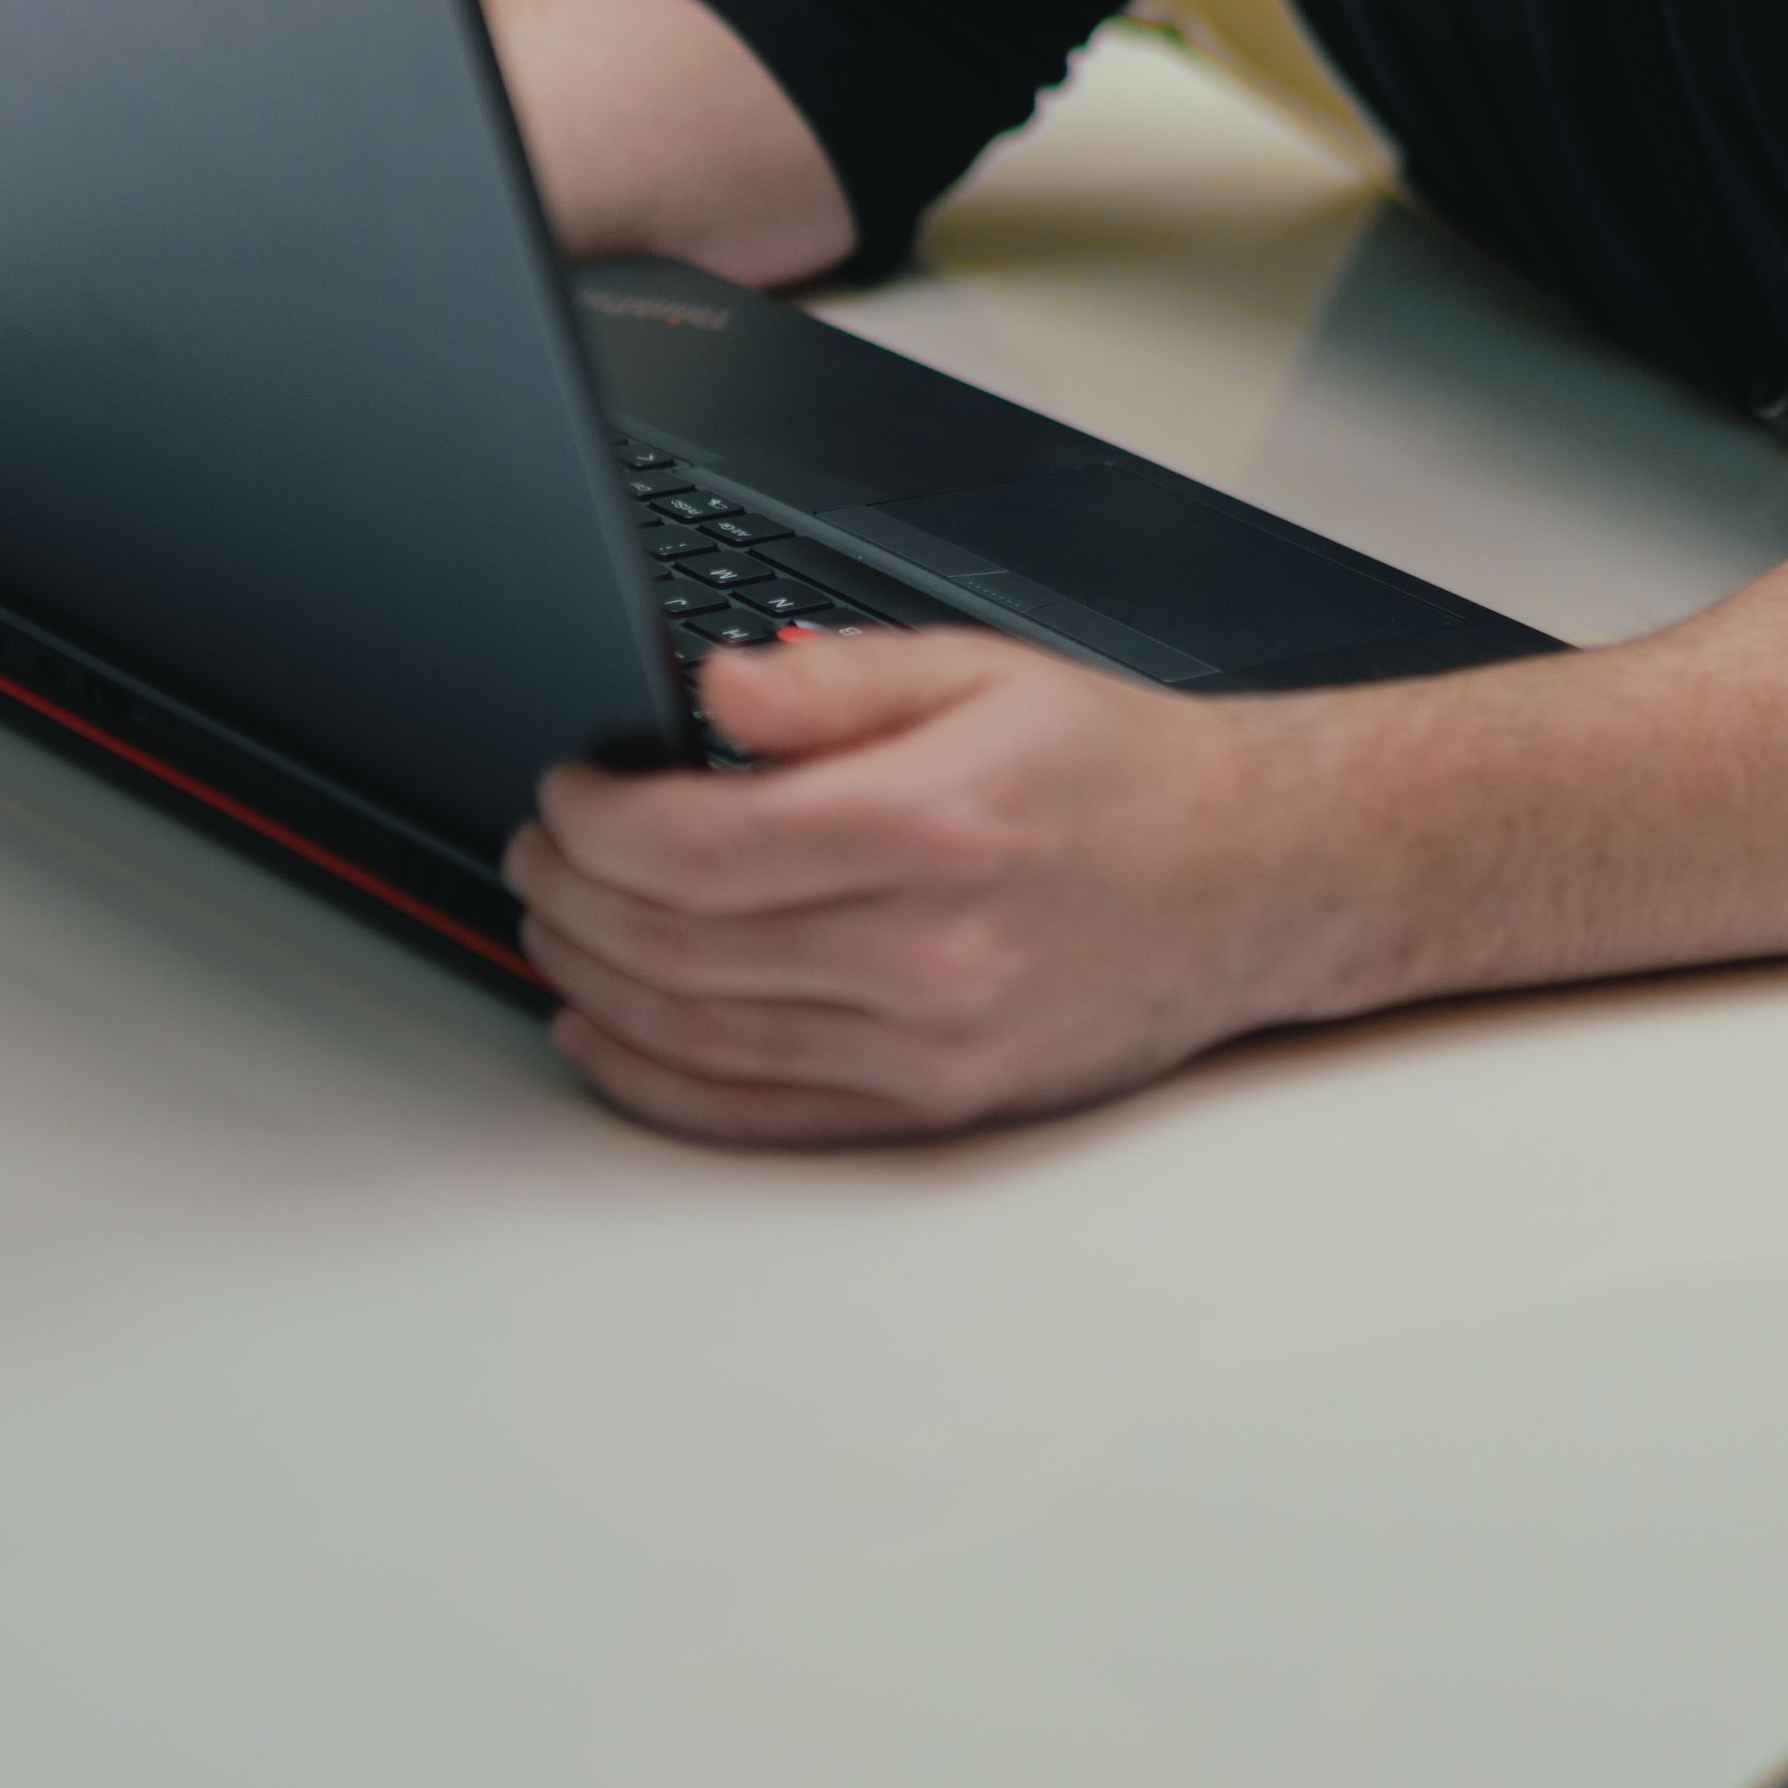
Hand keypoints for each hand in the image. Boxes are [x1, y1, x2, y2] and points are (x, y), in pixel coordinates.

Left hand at [504, 626, 1312, 1145]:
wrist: (1247, 877)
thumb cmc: (1119, 775)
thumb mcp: (986, 672)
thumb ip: (837, 679)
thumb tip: (714, 686)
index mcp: (934, 826)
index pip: (696, 847)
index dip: (596, 820)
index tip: (570, 789)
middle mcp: (930, 951)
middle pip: (678, 944)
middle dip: (573, 893)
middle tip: (540, 848)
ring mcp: (929, 1045)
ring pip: (698, 1034)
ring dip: (594, 982)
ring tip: (557, 924)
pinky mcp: (934, 1107)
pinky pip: (755, 1114)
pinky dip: (655, 1081)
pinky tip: (608, 1035)